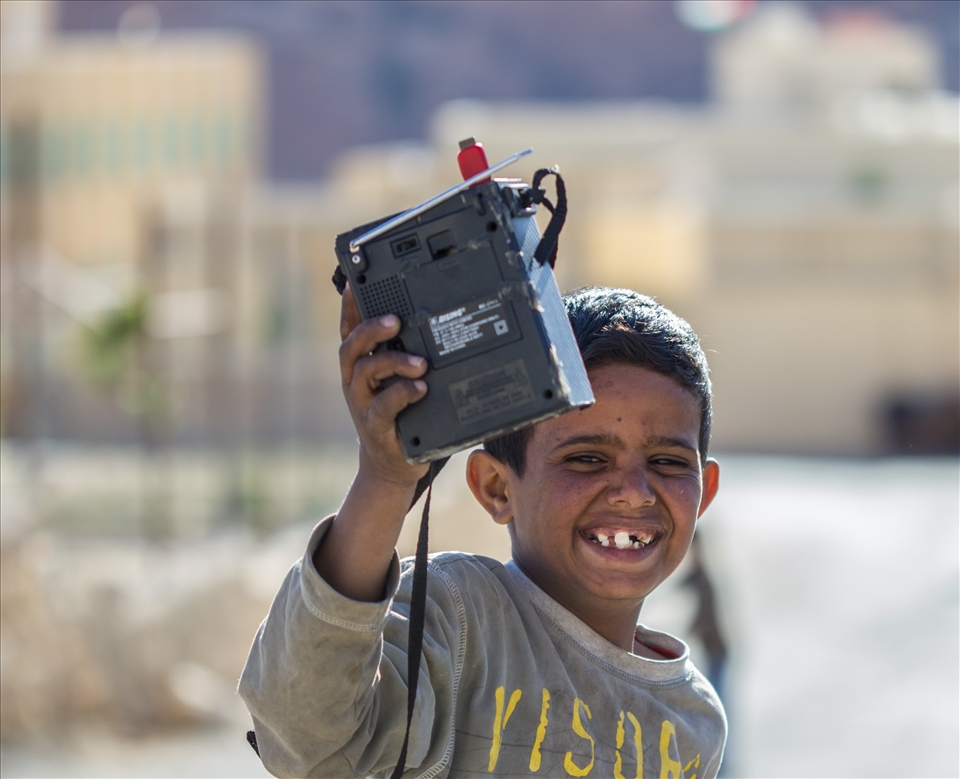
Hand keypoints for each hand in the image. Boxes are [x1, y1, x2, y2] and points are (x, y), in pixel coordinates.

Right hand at [338, 284, 428, 486]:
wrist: (392, 463)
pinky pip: (384, 406)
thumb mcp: (399, 380)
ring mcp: (362, 403)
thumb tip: (430, 321)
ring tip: (420, 363)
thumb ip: (405, 354)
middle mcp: (355, 380)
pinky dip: (402, 393)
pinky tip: (420, 389)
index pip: (350, 328)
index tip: (355, 282)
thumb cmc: (400, 415)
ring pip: (366, 372)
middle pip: (352, 346)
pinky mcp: (374, 425)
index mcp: (359, 364)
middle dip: (371, 330)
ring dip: (393, 362)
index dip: (350, 305)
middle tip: (395, 321)